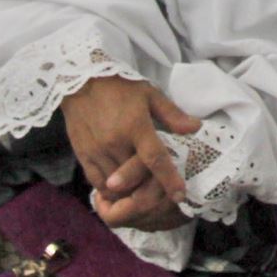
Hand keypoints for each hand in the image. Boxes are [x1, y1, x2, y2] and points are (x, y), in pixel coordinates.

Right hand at [58, 76, 202, 232]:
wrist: (81, 81)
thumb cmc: (119, 87)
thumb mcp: (150, 94)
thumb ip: (172, 114)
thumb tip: (196, 127)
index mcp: (135, 127)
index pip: (155, 159)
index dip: (169, 180)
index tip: (180, 195)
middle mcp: (115, 143)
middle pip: (135, 178)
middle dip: (149, 189)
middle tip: (159, 193)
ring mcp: (97, 152)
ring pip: (116, 186)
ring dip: (129, 192)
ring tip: (140, 192)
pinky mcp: (83, 156)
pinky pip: (97, 183)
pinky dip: (110, 190)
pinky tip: (119, 186)